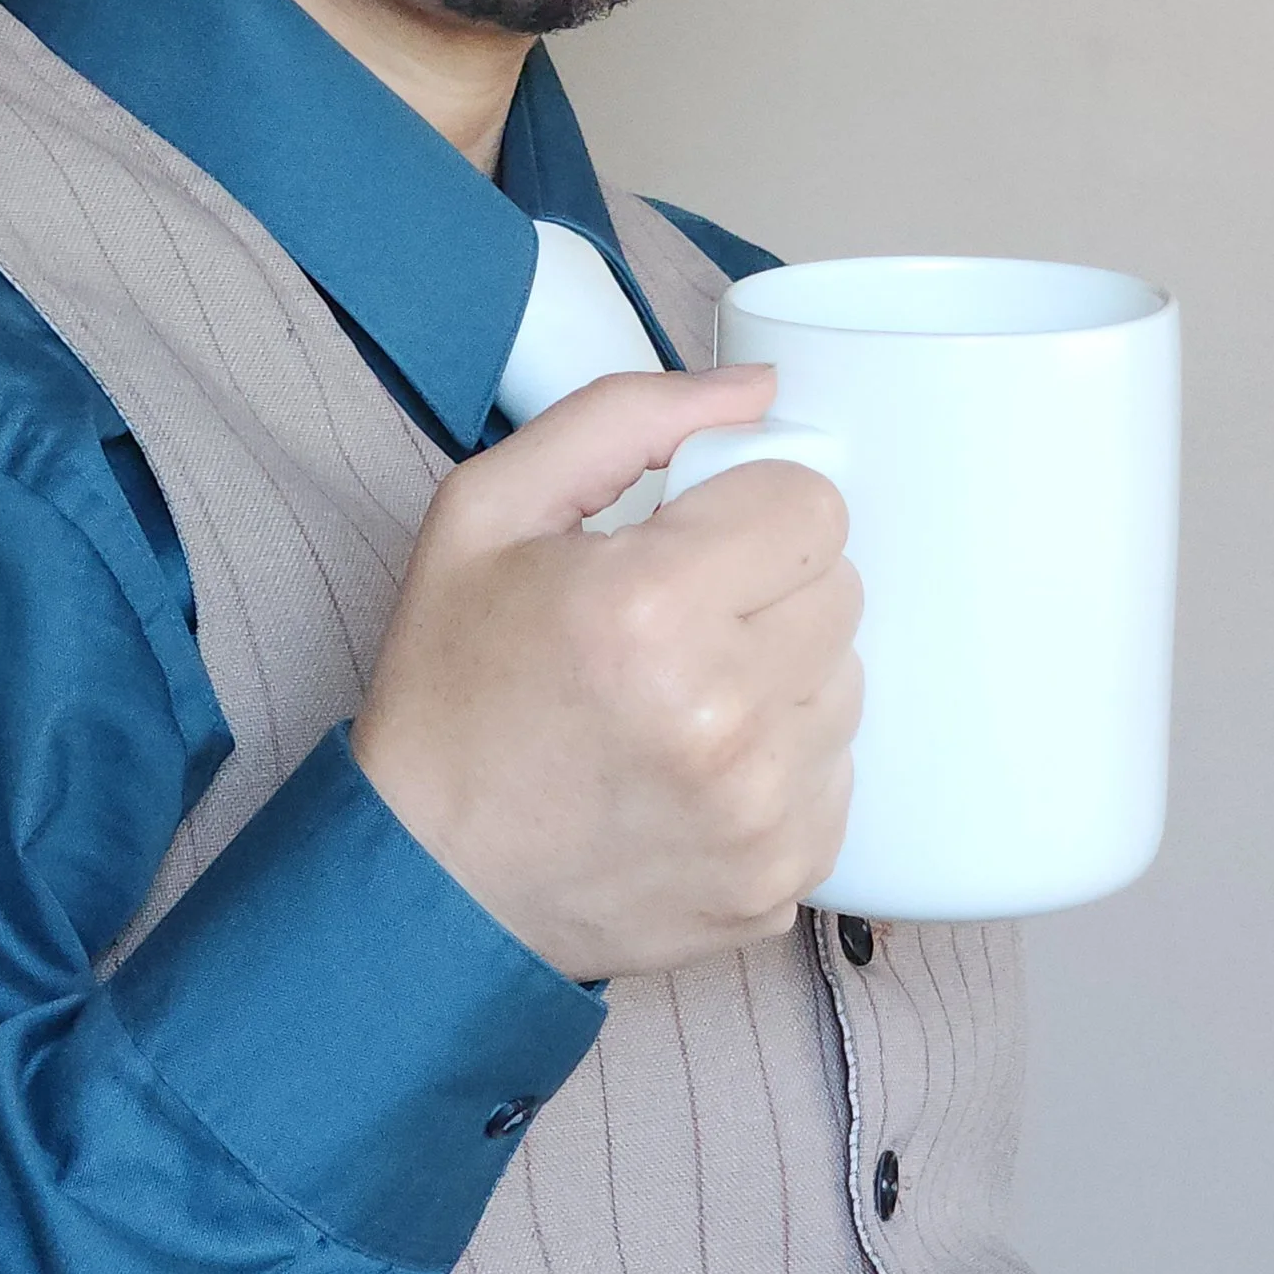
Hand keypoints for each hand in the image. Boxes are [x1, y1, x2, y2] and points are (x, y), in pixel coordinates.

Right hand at [352, 368, 860, 979]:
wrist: (428, 882)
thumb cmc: (453, 694)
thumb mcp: (488, 512)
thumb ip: (623, 419)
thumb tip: (757, 389)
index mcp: (651, 606)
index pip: (813, 507)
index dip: (750, 509)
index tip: (691, 543)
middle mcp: (724, 717)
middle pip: (840, 591)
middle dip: (767, 587)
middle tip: (676, 623)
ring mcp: (761, 816)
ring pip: (845, 684)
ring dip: (780, 676)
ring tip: (681, 701)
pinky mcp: (779, 885)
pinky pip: (835, 779)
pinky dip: (779, 765)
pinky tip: (694, 773)